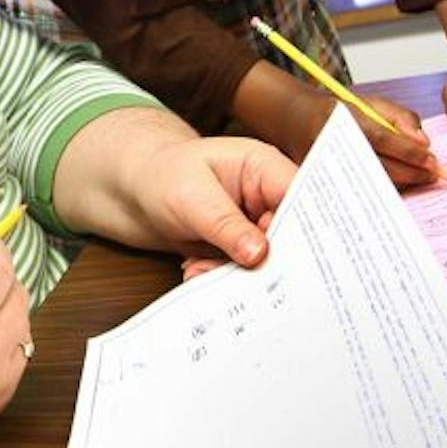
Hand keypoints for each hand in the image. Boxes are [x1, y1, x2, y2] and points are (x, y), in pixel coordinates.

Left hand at [124, 133, 297, 265]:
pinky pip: (246, 273)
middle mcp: (268, 198)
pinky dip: (222, 279)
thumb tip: (259, 253)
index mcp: (265, 168)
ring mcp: (258, 226)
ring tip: (201, 270)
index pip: (302, 200)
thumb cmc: (164, 177)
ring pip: (268, 262)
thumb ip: (225, 224)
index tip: (290, 260)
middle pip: (292, 238)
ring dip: (237, 276)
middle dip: (266, 263)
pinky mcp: (244, 250)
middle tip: (239, 276)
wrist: (140, 193)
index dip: (306, 231)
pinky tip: (196, 270)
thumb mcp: (191, 197)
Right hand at [230, 61, 435, 187]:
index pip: (382, 138)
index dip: (409, 152)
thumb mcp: (370, 103)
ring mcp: (325, 166)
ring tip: (419, 179)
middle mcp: (331, 143)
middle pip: (379, 166)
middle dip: (412, 174)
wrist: (295, 120)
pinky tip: (397, 185)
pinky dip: (382, 190)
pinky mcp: (321, 182)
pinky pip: (359, 192)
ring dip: (401, 184)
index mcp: (343, 119)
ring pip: (371, 183)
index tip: (433, 161)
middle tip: (434, 175)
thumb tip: (422, 141)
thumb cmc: (338, 111)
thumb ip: (400, 117)